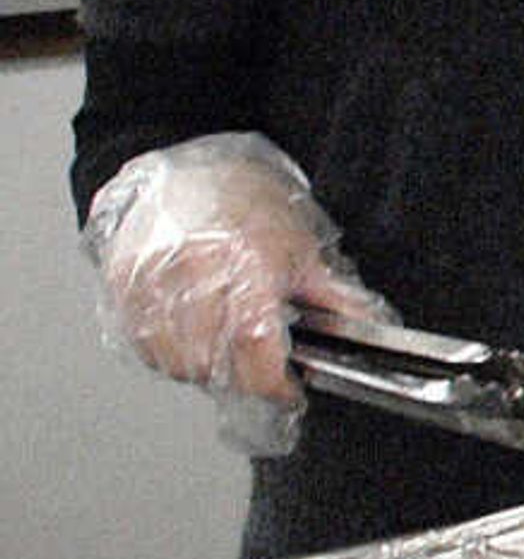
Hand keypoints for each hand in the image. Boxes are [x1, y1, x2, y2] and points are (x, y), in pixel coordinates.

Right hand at [84, 132, 396, 452]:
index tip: (290, 389)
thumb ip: (334, 299)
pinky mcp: (121, 286)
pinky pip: (144, 347)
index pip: (254, 347)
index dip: (276, 383)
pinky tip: (192, 333)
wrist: (191, 169)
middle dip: (242, 376)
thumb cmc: (247, 204)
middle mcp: (191, 272)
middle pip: (212, 364)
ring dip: (203, 368)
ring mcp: (150, 280)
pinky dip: (169, 354)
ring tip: (224, 343)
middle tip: (259, 363)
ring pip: (175, 362)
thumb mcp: (303, 249)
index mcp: (245, 263)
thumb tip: (367, 334)